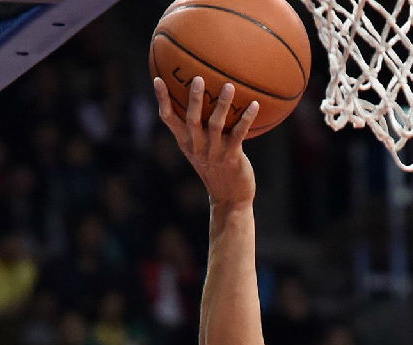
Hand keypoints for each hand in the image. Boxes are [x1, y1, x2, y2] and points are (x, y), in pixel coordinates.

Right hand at [153, 76, 257, 207]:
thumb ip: (198, 128)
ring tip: (229, 86)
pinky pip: (239, 134)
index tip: (158, 78)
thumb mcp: (201, 149)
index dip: (162, 99)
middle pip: (191, 119)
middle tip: (197, 78)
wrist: (229, 198)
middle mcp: (197, 146)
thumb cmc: (216, 168)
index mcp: (186, 141)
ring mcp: (214, 152)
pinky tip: (254, 104)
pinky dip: (246, 119)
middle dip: (194, 99)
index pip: (168, 119)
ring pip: (215, 124)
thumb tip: (205, 100)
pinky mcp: (231, 157)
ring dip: (222, 105)